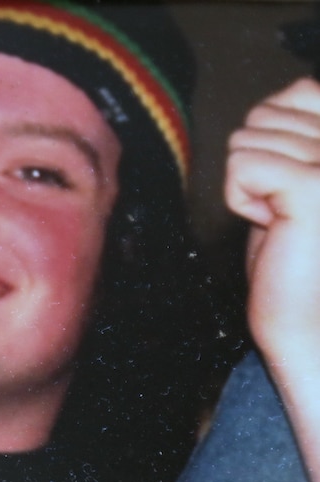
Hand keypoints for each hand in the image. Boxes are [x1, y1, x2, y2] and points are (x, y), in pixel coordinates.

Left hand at [226, 77, 319, 368]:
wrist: (310, 320)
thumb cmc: (298, 252)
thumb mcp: (297, 178)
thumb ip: (298, 132)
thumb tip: (289, 93)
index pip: (299, 91)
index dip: (273, 139)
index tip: (290, 186)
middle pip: (263, 115)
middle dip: (256, 166)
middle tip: (286, 209)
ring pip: (246, 139)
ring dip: (248, 184)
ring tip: (282, 218)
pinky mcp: (314, 187)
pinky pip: (240, 165)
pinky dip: (240, 198)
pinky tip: (272, 225)